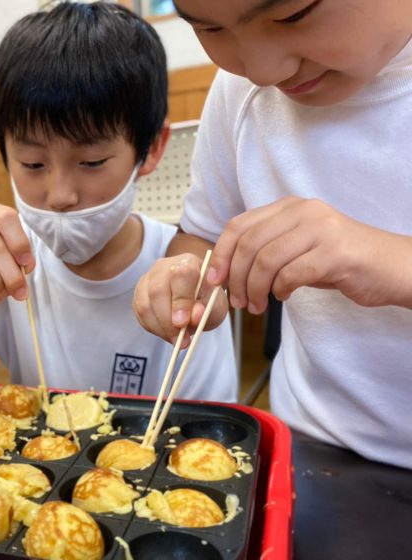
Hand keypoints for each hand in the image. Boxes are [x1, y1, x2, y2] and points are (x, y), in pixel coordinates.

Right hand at [133, 252, 228, 346]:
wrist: (195, 298)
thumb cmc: (206, 300)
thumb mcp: (214, 306)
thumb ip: (207, 310)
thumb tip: (194, 317)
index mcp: (188, 262)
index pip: (180, 276)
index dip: (181, 301)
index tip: (183, 323)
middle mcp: (164, 266)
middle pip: (157, 291)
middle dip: (167, 320)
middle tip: (180, 339)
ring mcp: (147, 279)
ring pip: (144, 304)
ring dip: (159, 327)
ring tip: (175, 339)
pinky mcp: (138, 293)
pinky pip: (139, 313)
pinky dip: (152, 327)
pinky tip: (166, 332)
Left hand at [207, 196, 411, 312]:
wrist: (392, 267)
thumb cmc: (340, 261)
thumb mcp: (297, 247)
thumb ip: (266, 250)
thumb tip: (226, 271)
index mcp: (289, 207)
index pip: (239, 226)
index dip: (221, 255)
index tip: (214, 280)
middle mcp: (304, 211)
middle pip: (249, 245)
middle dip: (235, 278)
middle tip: (236, 301)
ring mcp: (321, 230)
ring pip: (266, 261)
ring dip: (255, 290)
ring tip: (257, 306)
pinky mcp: (335, 253)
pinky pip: (291, 274)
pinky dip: (280, 290)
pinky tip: (284, 296)